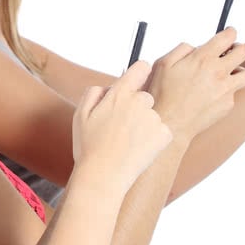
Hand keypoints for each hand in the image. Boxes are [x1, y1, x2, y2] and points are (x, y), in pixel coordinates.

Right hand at [71, 61, 172, 194]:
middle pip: (145, 96)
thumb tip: (110, 86)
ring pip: (152, 116)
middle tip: (121, 128)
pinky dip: (153, 139)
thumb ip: (94, 92)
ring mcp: (153, 119)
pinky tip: (138, 150)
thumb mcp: (80, 114)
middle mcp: (140, 102)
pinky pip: (161, 131)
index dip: (140, 73)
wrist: (103, 177)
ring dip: (144, 125)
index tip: (138, 80)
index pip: (141, 67)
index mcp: (120, 94)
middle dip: (136, 107)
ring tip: (127, 143)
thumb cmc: (89, 147)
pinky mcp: (164, 135)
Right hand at [146, 28, 244, 141]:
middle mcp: (218, 72)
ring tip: (226, 75)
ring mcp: (226, 89)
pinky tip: (212, 95)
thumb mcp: (164, 63)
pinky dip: (227, 91)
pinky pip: (234, 93)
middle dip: (237, 49)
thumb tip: (196, 47)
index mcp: (203, 58)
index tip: (228, 34)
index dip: (230, 32)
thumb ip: (182, 49)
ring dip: (239, 71)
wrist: (169, 123)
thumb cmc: (162, 94)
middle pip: (244, 51)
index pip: (228, 37)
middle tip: (229, 53)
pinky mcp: (228, 104)